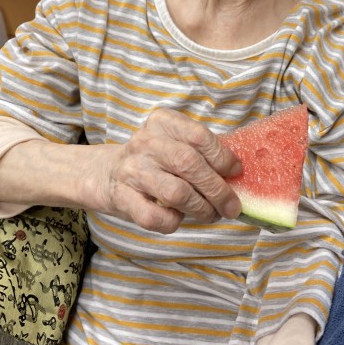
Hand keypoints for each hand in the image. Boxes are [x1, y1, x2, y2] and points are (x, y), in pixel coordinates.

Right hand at [88, 108, 241, 233]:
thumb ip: (201, 152)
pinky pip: (156, 216)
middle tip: (232, 206)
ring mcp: (132, 171)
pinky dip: (174, 222)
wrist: (105, 173)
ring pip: (176, 193)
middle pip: (190, 165)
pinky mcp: (122, 198)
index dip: (222, 157)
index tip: (235, 172)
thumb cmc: (154, 160)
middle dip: (218, 189)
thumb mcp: (173, 142)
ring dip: (202, 208)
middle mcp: (146, 143)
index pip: (198, 136)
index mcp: (162, 122)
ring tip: (211, 214)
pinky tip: (179, 218)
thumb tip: (238, 175)